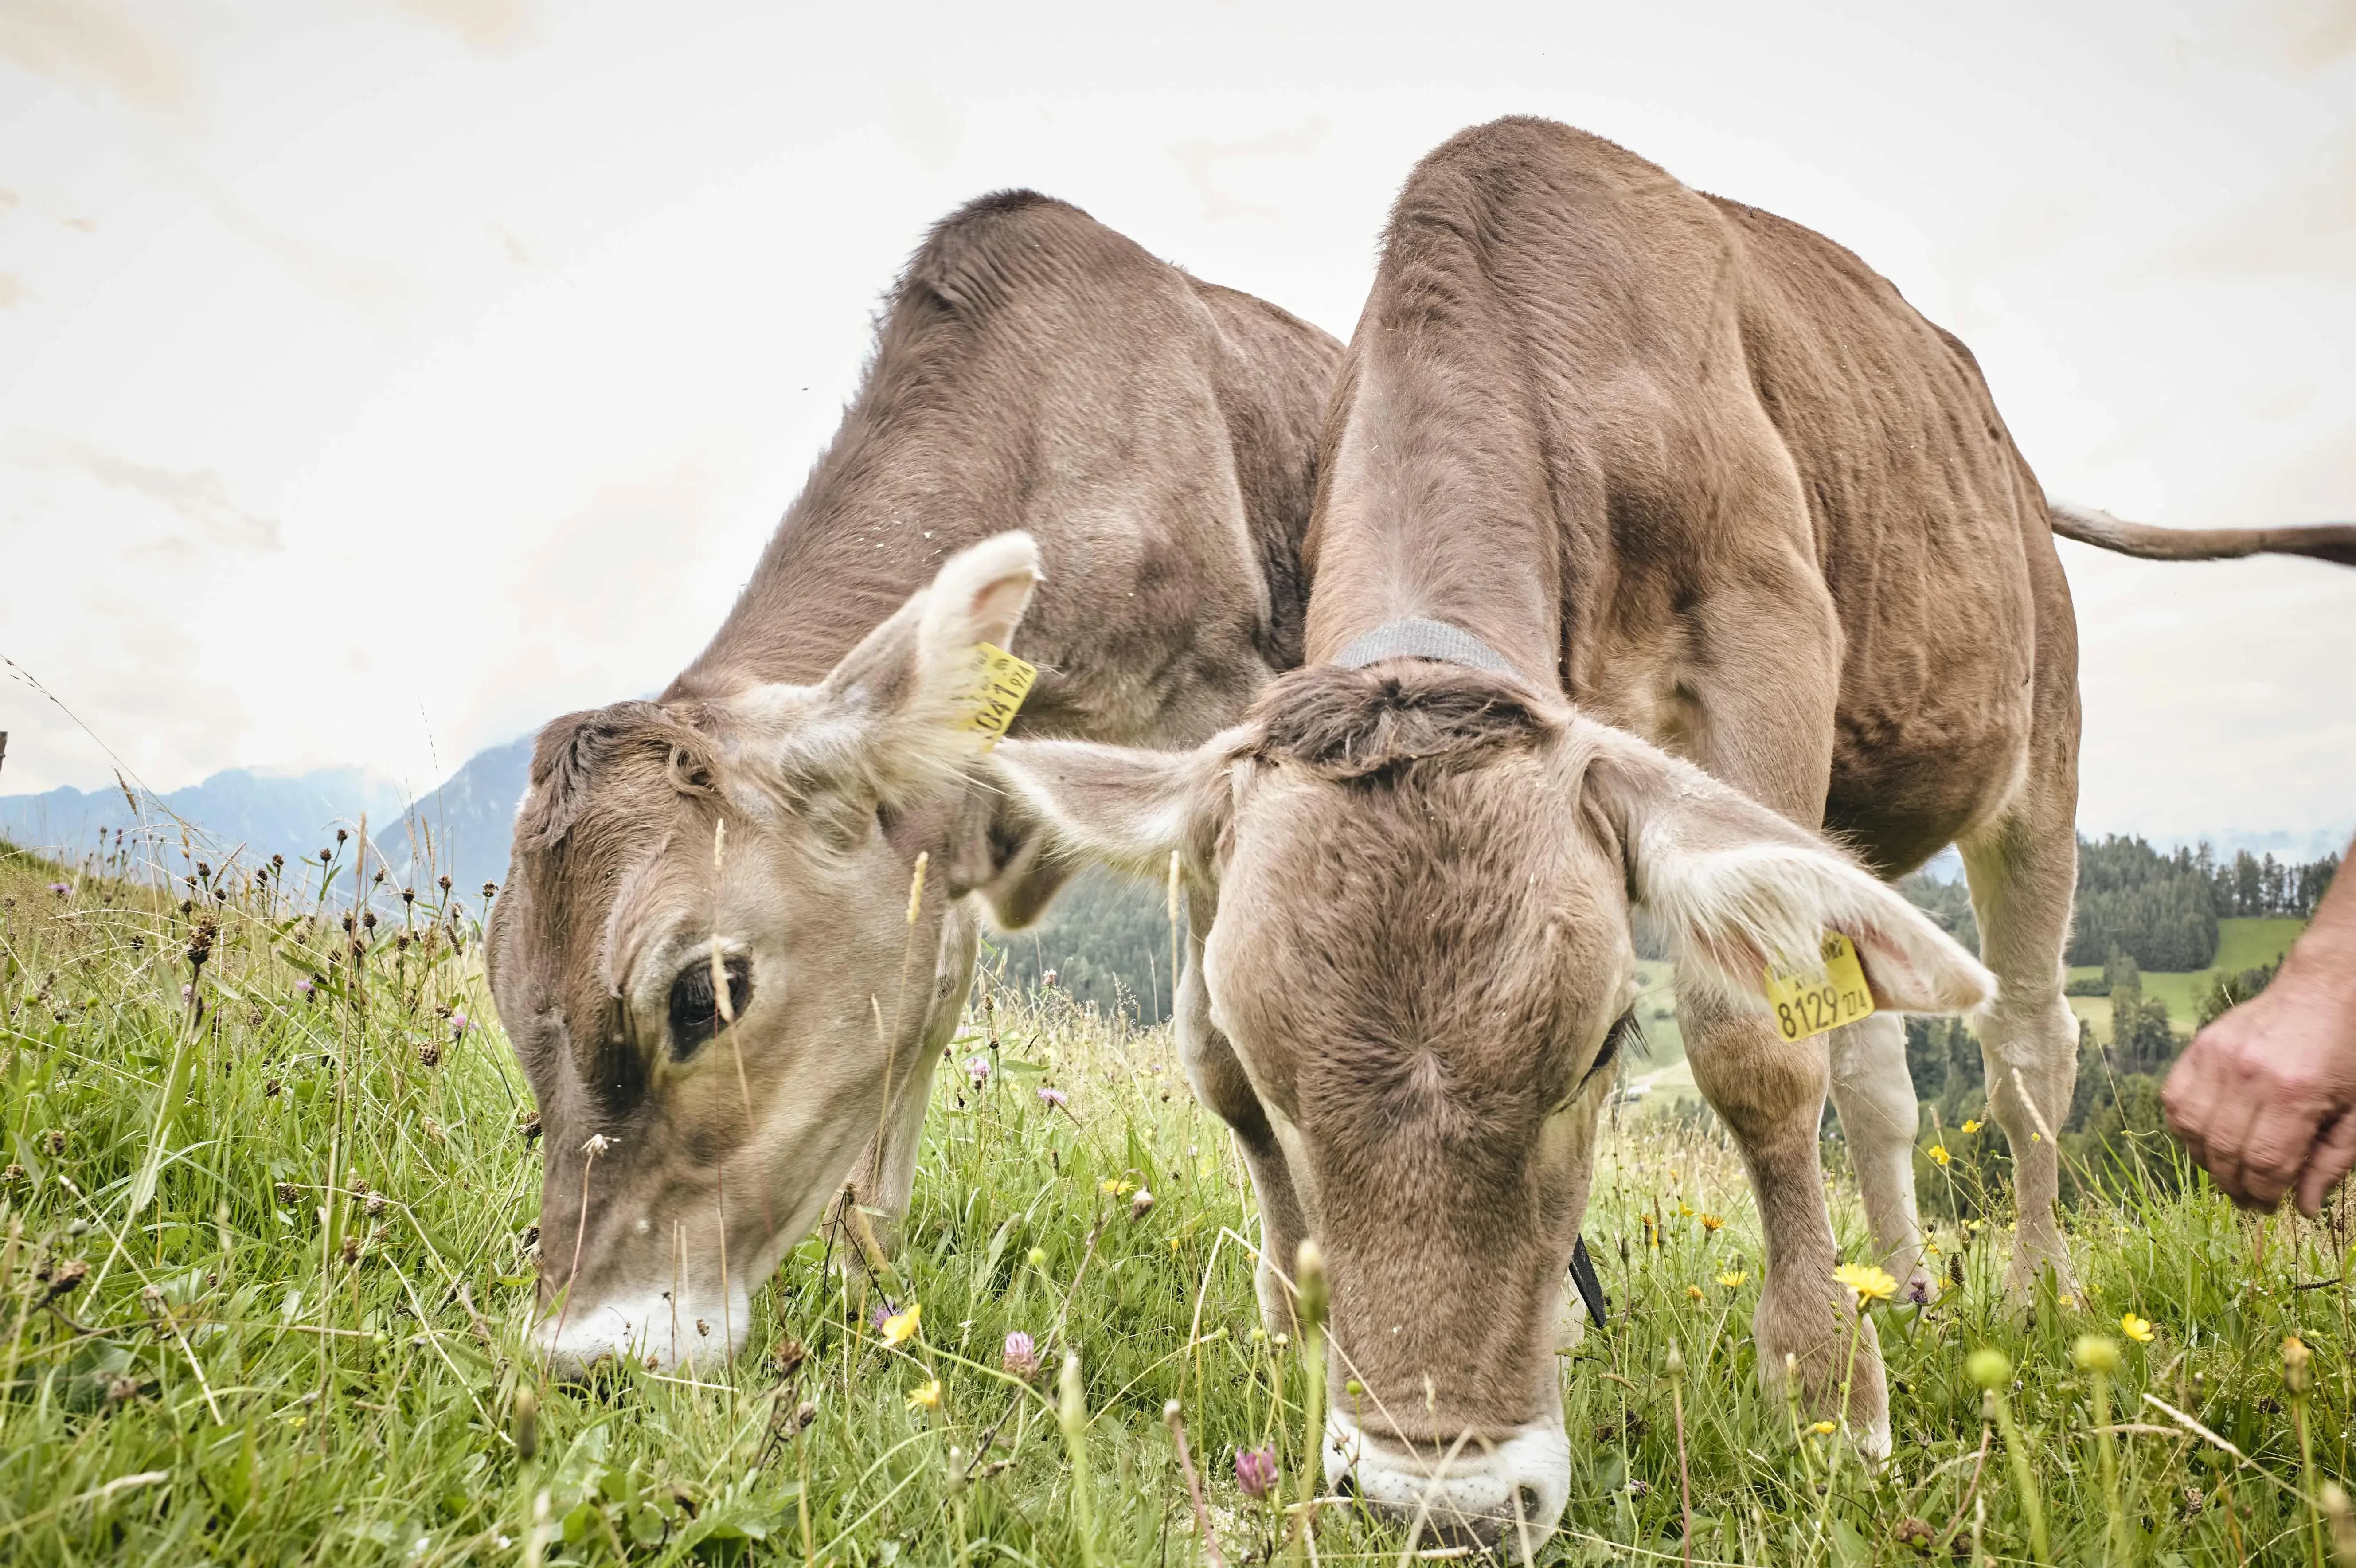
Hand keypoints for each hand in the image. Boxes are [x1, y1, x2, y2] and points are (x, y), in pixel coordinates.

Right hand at [2164, 969, 2355, 1215]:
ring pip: (2191, 1129)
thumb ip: (2332, 1162)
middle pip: (2225, 1151)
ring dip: (2206, 1159)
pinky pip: (2175, 1099)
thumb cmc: (2348, 1055)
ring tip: (2226, 1169)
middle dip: (2235, 1185)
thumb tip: (2305, 1208)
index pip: (2265, 1164)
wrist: (2325, 990)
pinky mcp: (2201, 1046)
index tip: (2271, 1205)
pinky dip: (2183, 1126)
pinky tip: (2206, 1136)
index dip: (2265, 1194)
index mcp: (2295, 1095)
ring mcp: (2218, 1058)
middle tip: (2248, 1197)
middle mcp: (2249, 1076)